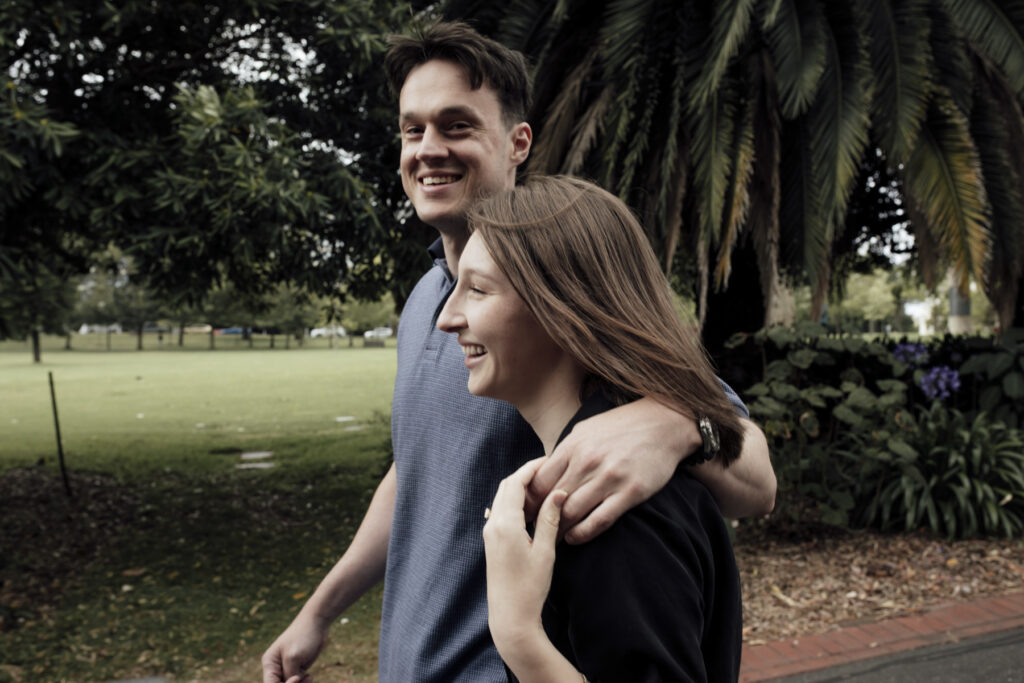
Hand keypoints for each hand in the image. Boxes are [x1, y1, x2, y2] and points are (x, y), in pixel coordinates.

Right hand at [261, 612, 329, 682]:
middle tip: (304, 679)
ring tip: (309, 678)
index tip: (297, 678)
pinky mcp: (297, 668)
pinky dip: (304, 682)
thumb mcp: (294, 658)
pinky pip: (298, 682)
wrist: (317, 623)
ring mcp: (286, 668)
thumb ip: (289, 675)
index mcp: (269, 663)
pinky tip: (310, 676)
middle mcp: (275, 667)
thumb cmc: (303, 636)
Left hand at [484, 457, 566, 651]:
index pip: (516, 483)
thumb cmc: (530, 587)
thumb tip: (558, 492)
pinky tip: (531, 505)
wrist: (510, 616)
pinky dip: (514, 501)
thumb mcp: (545, 551)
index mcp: (505, 524)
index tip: (548, 460)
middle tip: (548, 469)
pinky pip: (500, 511)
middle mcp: (493, 524)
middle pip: (506, 486)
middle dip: (525, 474)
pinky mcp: (491, 541)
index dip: (531, 468)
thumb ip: (550, 518)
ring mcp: (490, 533)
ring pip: (502, 498)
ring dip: (519, 487)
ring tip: (543, 484)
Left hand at [527, 397, 697, 543]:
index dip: (529, 501)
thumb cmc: (621, 426)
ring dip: (559, 529)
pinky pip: (599, 520)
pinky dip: (582, 534)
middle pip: (552, 500)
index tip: (526, 512)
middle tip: (534, 531)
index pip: (539, 481)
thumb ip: (565, 451)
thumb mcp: (586, 430)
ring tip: (553, 537)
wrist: (663, 423)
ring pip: (572, 513)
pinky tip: (574, 538)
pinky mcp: (629, 492)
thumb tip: (544, 471)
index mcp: (573, 446)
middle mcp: (587, 462)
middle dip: (540, 518)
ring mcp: (609, 478)